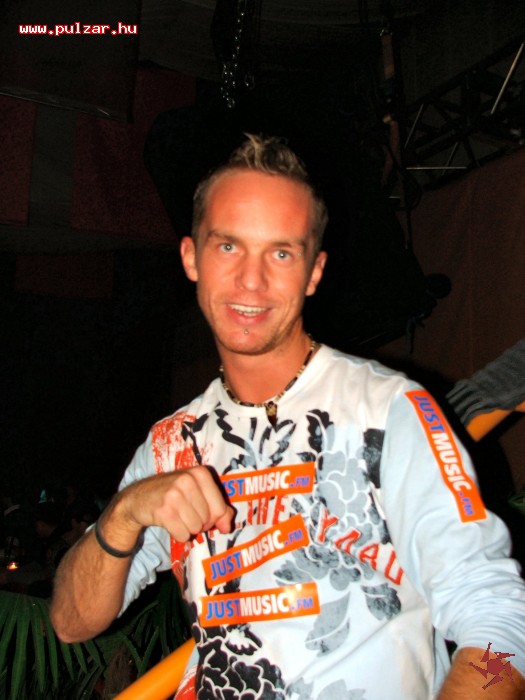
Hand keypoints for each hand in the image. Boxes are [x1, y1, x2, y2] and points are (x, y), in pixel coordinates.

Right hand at [119, 466, 234, 542]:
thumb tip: (227, 526)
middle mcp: (188, 480)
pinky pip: (182, 534)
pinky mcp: (163, 511)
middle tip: (186, 515)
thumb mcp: (197, 492)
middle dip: (199, 523)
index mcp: (200, 473)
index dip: (214, 517)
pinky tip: (169, 523)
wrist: (138, 497)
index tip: (203, 514)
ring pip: (196, 528)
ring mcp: (174, 495)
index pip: (220, 507)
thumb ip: (218, 507)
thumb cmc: (172, 494)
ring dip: (187, 529)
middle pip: (208, 519)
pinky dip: (178, 534)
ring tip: (177, 517)